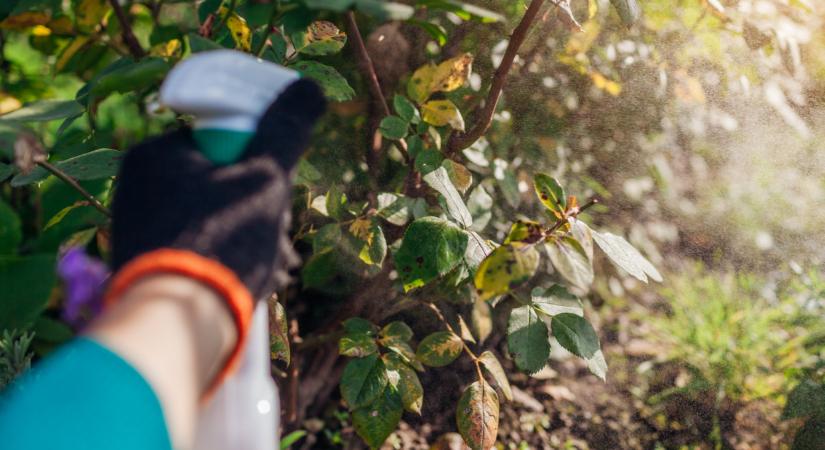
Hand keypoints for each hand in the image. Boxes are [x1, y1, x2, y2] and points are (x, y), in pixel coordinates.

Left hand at [109, 78, 325, 301]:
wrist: (177, 325)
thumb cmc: (221, 242)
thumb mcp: (264, 178)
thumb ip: (285, 130)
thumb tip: (309, 88)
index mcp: (156, 155)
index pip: (224, 139)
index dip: (260, 163)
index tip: (274, 191)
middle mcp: (138, 187)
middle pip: (221, 181)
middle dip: (258, 208)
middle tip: (278, 236)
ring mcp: (139, 228)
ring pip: (214, 217)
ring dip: (250, 236)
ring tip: (270, 266)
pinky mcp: (146, 264)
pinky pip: (198, 245)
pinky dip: (227, 257)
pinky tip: (247, 279)